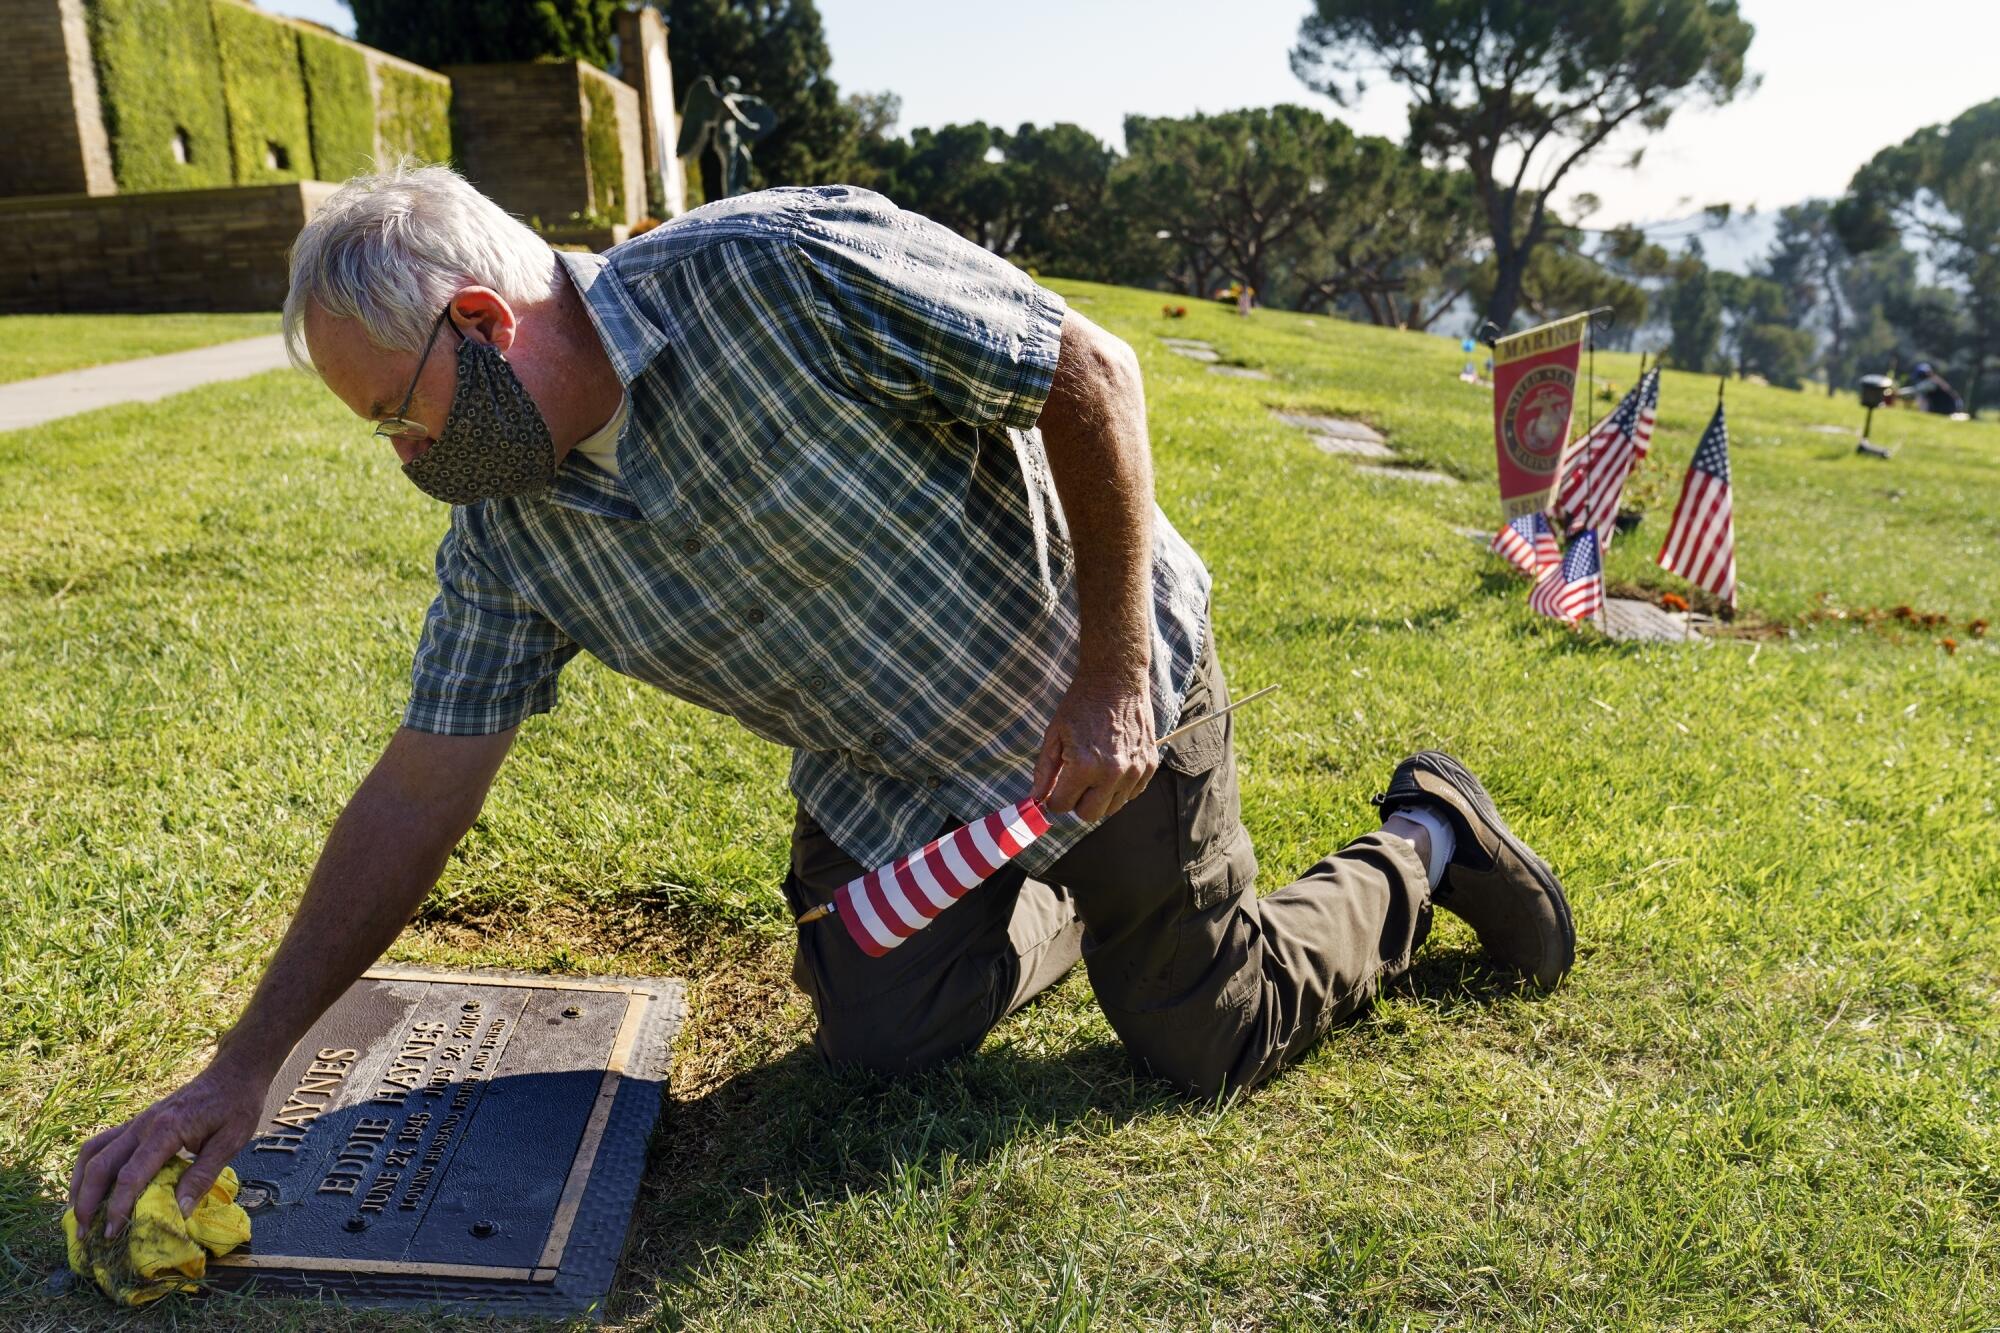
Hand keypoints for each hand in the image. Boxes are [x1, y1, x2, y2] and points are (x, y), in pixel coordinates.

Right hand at [69, 1060, 268, 1239]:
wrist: (234, 1071)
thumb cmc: (237, 1105)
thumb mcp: (230, 1142)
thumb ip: (203, 1176)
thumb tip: (179, 1211)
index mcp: (167, 1130)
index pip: (131, 1174)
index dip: (118, 1206)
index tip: (111, 1232)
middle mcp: (144, 1124)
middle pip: (100, 1163)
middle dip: (87, 1201)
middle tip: (85, 1233)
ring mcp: (137, 1121)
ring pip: (93, 1151)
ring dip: (80, 1183)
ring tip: (78, 1213)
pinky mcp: (138, 1122)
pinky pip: (102, 1143)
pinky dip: (90, 1167)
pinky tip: (90, 1186)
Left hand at [1030, 670, 1157, 822]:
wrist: (1116, 680)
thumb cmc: (1081, 704)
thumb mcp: (1054, 734)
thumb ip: (1044, 771)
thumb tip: (1036, 800)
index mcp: (1084, 766)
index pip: (1062, 806)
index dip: (1055, 798)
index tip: (1056, 786)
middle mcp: (1112, 773)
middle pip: (1089, 815)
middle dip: (1077, 802)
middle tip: (1075, 782)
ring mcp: (1134, 771)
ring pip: (1112, 808)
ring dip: (1099, 797)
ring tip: (1095, 771)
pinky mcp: (1149, 766)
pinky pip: (1131, 794)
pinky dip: (1120, 788)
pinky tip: (1112, 766)